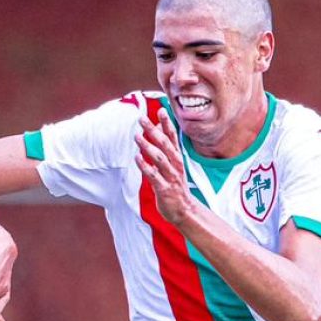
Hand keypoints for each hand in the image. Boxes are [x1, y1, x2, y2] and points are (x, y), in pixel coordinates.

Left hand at [135, 110, 198, 227]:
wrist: (183, 210)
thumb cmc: (174, 185)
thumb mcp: (172, 165)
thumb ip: (165, 147)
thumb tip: (157, 127)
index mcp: (177, 158)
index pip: (173, 137)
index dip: (167, 124)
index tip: (161, 110)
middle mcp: (176, 165)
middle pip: (165, 144)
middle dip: (153, 131)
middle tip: (141, 119)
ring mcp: (171, 177)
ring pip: (160, 159)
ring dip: (148, 147)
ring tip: (137, 136)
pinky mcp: (165, 189)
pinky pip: (154, 176)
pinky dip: (146, 167)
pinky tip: (137, 158)